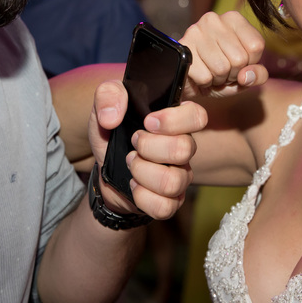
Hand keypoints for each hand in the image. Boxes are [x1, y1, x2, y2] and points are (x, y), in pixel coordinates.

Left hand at [87, 81, 205, 219]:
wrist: (105, 170)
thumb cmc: (113, 135)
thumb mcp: (103, 108)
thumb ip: (107, 95)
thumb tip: (111, 116)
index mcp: (175, 122)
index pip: (197, 116)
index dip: (173, 120)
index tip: (148, 122)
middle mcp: (184, 148)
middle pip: (185, 149)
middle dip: (148, 147)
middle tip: (133, 144)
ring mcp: (180, 176)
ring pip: (173, 181)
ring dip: (142, 172)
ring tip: (130, 164)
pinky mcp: (170, 201)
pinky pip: (165, 207)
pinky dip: (142, 197)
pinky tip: (133, 185)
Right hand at [179, 11, 268, 98]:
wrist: (192, 79)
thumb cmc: (223, 72)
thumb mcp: (247, 74)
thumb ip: (258, 74)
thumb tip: (246, 76)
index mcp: (234, 19)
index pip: (256, 46)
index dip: (250, 63)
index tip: (239, 63)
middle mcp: (214, 20)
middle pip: (239, 58)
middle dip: (233, 73)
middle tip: (223, 70)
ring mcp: (196, 31)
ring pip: (222, 68)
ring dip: (219, 78)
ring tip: (212, 71)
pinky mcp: (183, 47)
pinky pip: (205, 77)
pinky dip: (205, 82)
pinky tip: (201, 73)